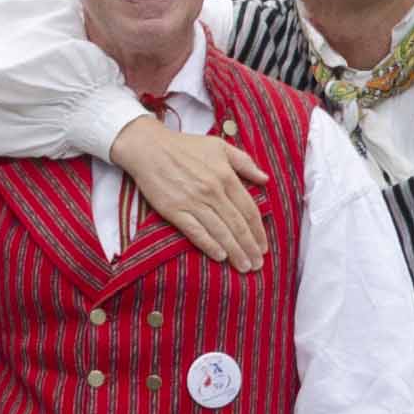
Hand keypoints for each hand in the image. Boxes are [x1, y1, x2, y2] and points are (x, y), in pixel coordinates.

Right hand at [108, 122, 270, 269]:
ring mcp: (193, 201)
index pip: (248, 210)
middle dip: (249, 247)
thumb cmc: (185, 146)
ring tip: (244, 266)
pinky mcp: (174, 210)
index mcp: (226, 176)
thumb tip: (265, 179)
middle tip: (258, 264)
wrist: (148, 147)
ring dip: (235, 252)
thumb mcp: (220, 147)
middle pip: (237, 225)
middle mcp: (212, 191)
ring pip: (220, 231)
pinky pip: (195, 231)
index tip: (263, 246)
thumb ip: (245, 162)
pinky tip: (220, 257)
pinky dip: (209, 245)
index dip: (258, 231)